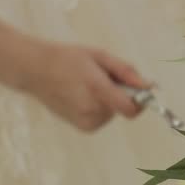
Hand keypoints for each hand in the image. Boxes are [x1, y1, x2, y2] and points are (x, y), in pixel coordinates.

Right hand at [23, 42, 149, 131]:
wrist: (35, 70)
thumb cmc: (69, 59)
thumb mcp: (101, 56)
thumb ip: (126, 72)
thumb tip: (149, 86)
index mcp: (96, 90)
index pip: (130, 108)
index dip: (141, 100)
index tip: (141, 88)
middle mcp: (92, 110)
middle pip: (125, 108)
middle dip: (123, 93)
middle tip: (105, 78)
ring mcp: (86, 121)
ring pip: (115, 112)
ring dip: (111, 100)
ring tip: (91, 85)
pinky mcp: (83, 127)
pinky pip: (104, 117)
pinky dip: (101, 107)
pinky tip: (84, 95)